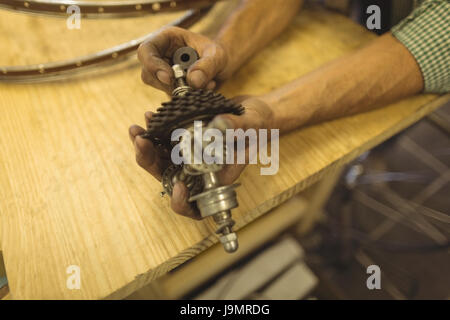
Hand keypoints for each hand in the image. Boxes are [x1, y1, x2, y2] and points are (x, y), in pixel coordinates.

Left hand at [129, 96, 273, 218]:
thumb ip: (237, 128)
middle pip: (169, 179)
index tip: (179, 187)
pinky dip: (153, 131)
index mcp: (216, 179)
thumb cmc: (258, 125)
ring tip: (137, 128)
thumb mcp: (252, 125)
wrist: (253, 111)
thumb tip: (219, 125)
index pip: (194, 205)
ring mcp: (189, 156)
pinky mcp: (184, 140)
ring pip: (161, 160)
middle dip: (150, 162)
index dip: (182, 202)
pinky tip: (149, 116)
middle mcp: (199, 171)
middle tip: (141, 143)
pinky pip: (163, 140)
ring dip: (145, 146)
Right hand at [137, 26, 229, 93]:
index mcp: (167, 39)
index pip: (146, 50)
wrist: (222, 66)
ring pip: (158, 87)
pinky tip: (204, 89)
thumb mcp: (217, 56)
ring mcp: (163, 72)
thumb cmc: (217, 53)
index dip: (153, 65)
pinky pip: (170, 95)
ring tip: (205, 84)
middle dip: (168, 83)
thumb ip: (207, 66)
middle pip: (148, 73)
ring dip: (180, 90)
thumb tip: (193, 81)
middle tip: (190, 86)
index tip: (169, 78)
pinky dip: (186, 96)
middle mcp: (161, 55)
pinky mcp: (169, 86)